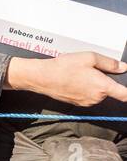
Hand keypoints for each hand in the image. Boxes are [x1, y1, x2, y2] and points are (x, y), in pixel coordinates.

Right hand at [6, 52, 126, 106]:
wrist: (42, 77)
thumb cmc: (64, 67)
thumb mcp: (90, 57)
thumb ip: (110, 63)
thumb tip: (123, 67)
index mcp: (103, 86)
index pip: (124, 95)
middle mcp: (96, 97)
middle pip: (109, 90)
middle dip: (104, 81)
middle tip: (91, 70)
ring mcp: (86, 102)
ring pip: (97, 93)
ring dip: (93, 85)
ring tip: (79, 74)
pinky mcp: (77, 103)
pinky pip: (87, 96)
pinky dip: (84, 89)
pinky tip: (73, 80)